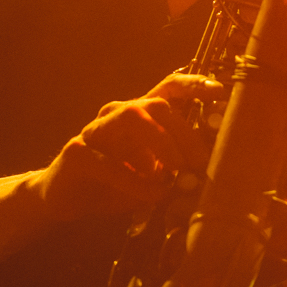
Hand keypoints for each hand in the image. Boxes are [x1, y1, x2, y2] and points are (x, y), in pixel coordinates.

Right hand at [31, 73, 215, 220]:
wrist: (67, 201)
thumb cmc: (118, 184)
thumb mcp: (155, 177)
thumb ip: (179, 170)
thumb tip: (209, 173)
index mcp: (142, 115)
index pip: (169, 88)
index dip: (194, 85)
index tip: (219, 91)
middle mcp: (118, 114)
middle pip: (157, 105)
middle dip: (184, 132)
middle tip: (200, 162)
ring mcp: (95, 130)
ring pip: (132, 118)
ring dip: (160, 144)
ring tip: (176, 173)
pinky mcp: (76, 152)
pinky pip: (108, 161)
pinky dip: (134, 181)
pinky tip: (151, 195)